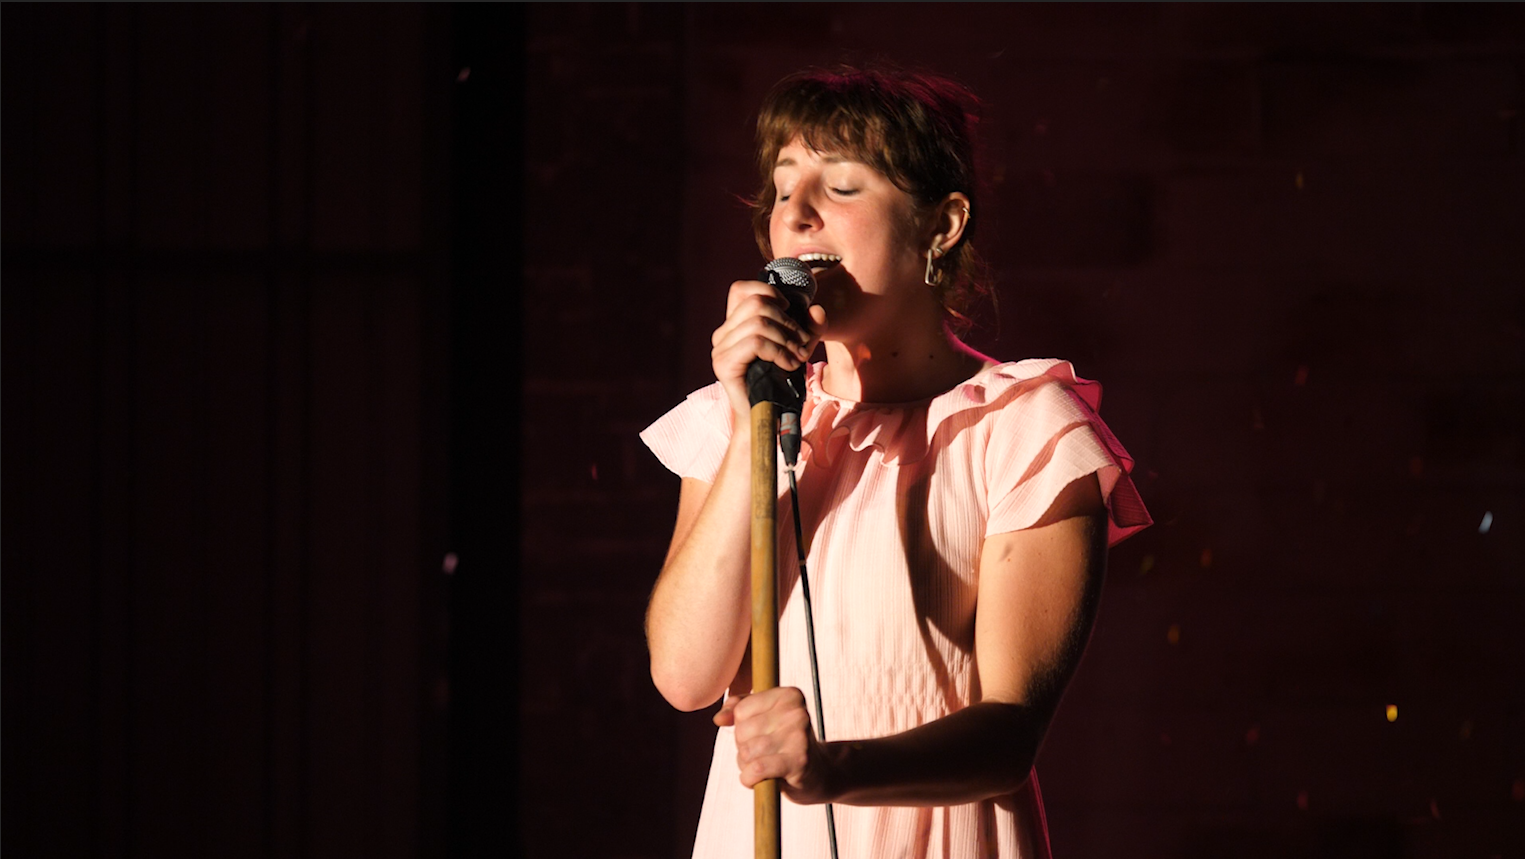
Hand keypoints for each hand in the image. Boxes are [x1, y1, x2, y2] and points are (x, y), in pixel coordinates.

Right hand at [710, 280, 828, 420]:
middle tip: (801, 344)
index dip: (768, 292)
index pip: (741, 289)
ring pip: (758, 323)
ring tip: (798, 357)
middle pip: (757, 303)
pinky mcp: (724, 364)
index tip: (788, 311)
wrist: (766, 418)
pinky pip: (756, 343)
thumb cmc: (780, 383)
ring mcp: (720, 349)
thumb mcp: (799, 348)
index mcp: (734, 325)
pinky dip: (779, 351)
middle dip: (787, 321)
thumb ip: (811, 327)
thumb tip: (816, 309)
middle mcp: (723, 334)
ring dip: (786, 339)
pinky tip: (789, 365)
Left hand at [715, 686, 832, 803]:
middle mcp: (797, 712)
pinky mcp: (798, 761)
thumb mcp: (764, 720)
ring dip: (746, 766)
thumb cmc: (784, 744)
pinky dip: (749, 779)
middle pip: (742, 731)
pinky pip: (756, 769)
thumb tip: (719, 719)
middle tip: (764, 754)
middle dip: (744, 748)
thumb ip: (738, 710)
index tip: (761, 735)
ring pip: (747, 752)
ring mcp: (799, 736)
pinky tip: (758, 780)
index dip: (742, 728)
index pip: (741, 710)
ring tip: (764, 766)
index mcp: (789, 695)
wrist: (818, 774)